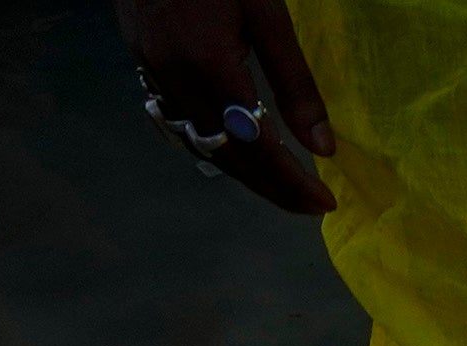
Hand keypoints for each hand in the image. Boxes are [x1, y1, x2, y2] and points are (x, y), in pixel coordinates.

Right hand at [119, 0, 333, 213]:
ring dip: (243, 172)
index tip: (322, 203)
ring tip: (281, 184)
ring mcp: (154, 75)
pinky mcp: (143, 65)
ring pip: (200, 144)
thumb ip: (293, 81)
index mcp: (211, 68)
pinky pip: (179, 123)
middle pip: (228, 156)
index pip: (257, 147)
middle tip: (308, 205)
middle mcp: (177, 82)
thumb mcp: (266, 13)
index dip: (290, 183)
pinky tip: (235, 148)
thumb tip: (322, 147)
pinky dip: (212, 144)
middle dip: (272, 188)